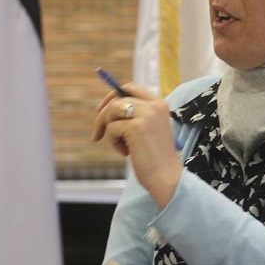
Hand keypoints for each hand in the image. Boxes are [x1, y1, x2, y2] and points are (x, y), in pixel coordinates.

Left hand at [92, 83, 182, 208]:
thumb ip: (135, 115)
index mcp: (159, 104)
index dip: (112, 96)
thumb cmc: (156, 157)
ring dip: (110, 131)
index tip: (100, 110)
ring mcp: (146, 115)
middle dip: (103, 114)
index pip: (130, 88)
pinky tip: (127, 153)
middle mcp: (154, 105)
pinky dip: (114, 142)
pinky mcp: (136, 127)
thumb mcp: (148, 129)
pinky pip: (112, 128)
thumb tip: (106, 108)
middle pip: (117, 99)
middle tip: (97, 134)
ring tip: (122, 147)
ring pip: (112, 112)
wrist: (167, 177)